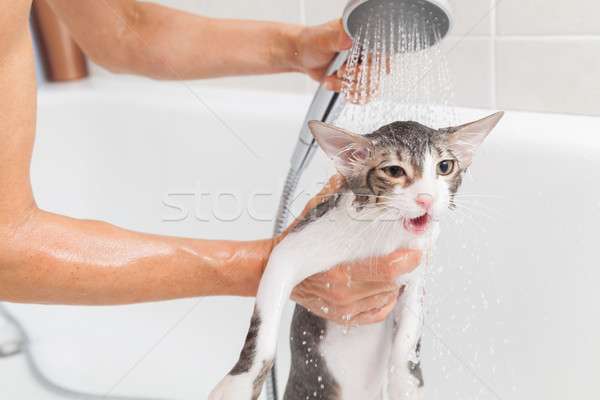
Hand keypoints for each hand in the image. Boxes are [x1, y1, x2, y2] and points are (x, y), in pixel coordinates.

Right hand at [277, 175, 421, 325]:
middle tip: (409, 250)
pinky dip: (386, 297)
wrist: (277, 270)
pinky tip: (380, 282)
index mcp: (339, 270)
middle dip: (405, 265)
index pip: (389, 269)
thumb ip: (332, 195)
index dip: (410, 258)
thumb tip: (346, 177)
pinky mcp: (345, 317)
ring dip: (396, 281)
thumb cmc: (296, 245)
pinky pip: (379, 310)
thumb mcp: (313, 215)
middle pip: (393, 282)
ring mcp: (345, 308)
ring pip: (389, 296)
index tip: (416, 246)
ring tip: (392, 263)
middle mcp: (344, 293)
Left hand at [291, 19, 389, 104]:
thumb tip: (347, 34)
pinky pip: (366, 94)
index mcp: (363, 37)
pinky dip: (356, 97)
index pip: (380, 52)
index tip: (348, 65)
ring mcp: (364, 68)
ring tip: (330, 81)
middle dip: (354, 76)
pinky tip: (345, 94)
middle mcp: (367, 52)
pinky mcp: (358, 81)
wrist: (303, 56)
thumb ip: (336, 37)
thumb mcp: (323, 39)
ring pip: (371, 86)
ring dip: (349, 87)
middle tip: (339, 72)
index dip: (367, 62)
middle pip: (377, 72)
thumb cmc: (312, 43)